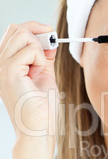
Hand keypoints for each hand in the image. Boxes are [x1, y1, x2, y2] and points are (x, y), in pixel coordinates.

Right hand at [0, 22, 57, 139]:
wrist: (38, 130)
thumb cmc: (42, 109)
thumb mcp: (44, 75)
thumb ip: (44, 57)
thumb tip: (49, 39)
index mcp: (6, 64)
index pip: (14, 32)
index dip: (34, 28)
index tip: (51, 35)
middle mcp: (0, 64)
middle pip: (16, 28)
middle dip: (39, 32)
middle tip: (50, 49)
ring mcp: (2, 67)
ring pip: (22, 34)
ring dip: (39, 48)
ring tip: (40, 68)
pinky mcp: (9, 72)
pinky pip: (29, 49)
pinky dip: (41, 59)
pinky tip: (38, 73)